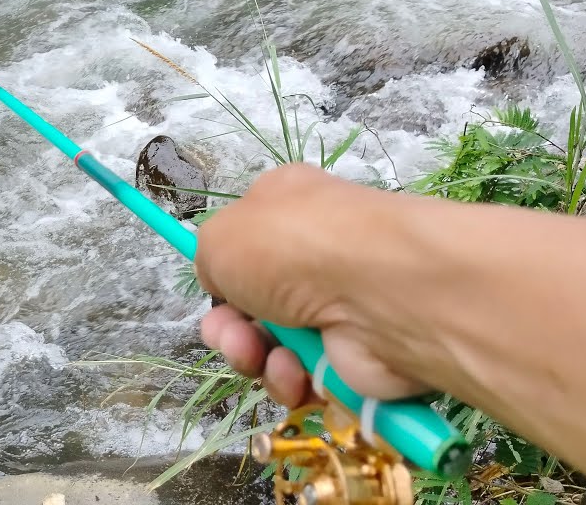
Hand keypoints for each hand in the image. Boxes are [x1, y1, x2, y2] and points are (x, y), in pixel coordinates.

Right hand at [194, 163, 434, 406]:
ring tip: (260, 354)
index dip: (225, 272)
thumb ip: (208, 260)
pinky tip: (297, 371)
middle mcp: (314, 253)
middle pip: (250, 303)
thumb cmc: (292, 246)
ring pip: (270, 345)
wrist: (377, 291)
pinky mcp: (352, 354)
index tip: (214, 290)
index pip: (246, 242)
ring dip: (254, 355)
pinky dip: (290, 379)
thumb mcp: (219, 236)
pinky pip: (302, 376)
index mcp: (287, 206)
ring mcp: (335, 306)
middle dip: (229, 327)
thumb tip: (226, 285)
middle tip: (233, 336)